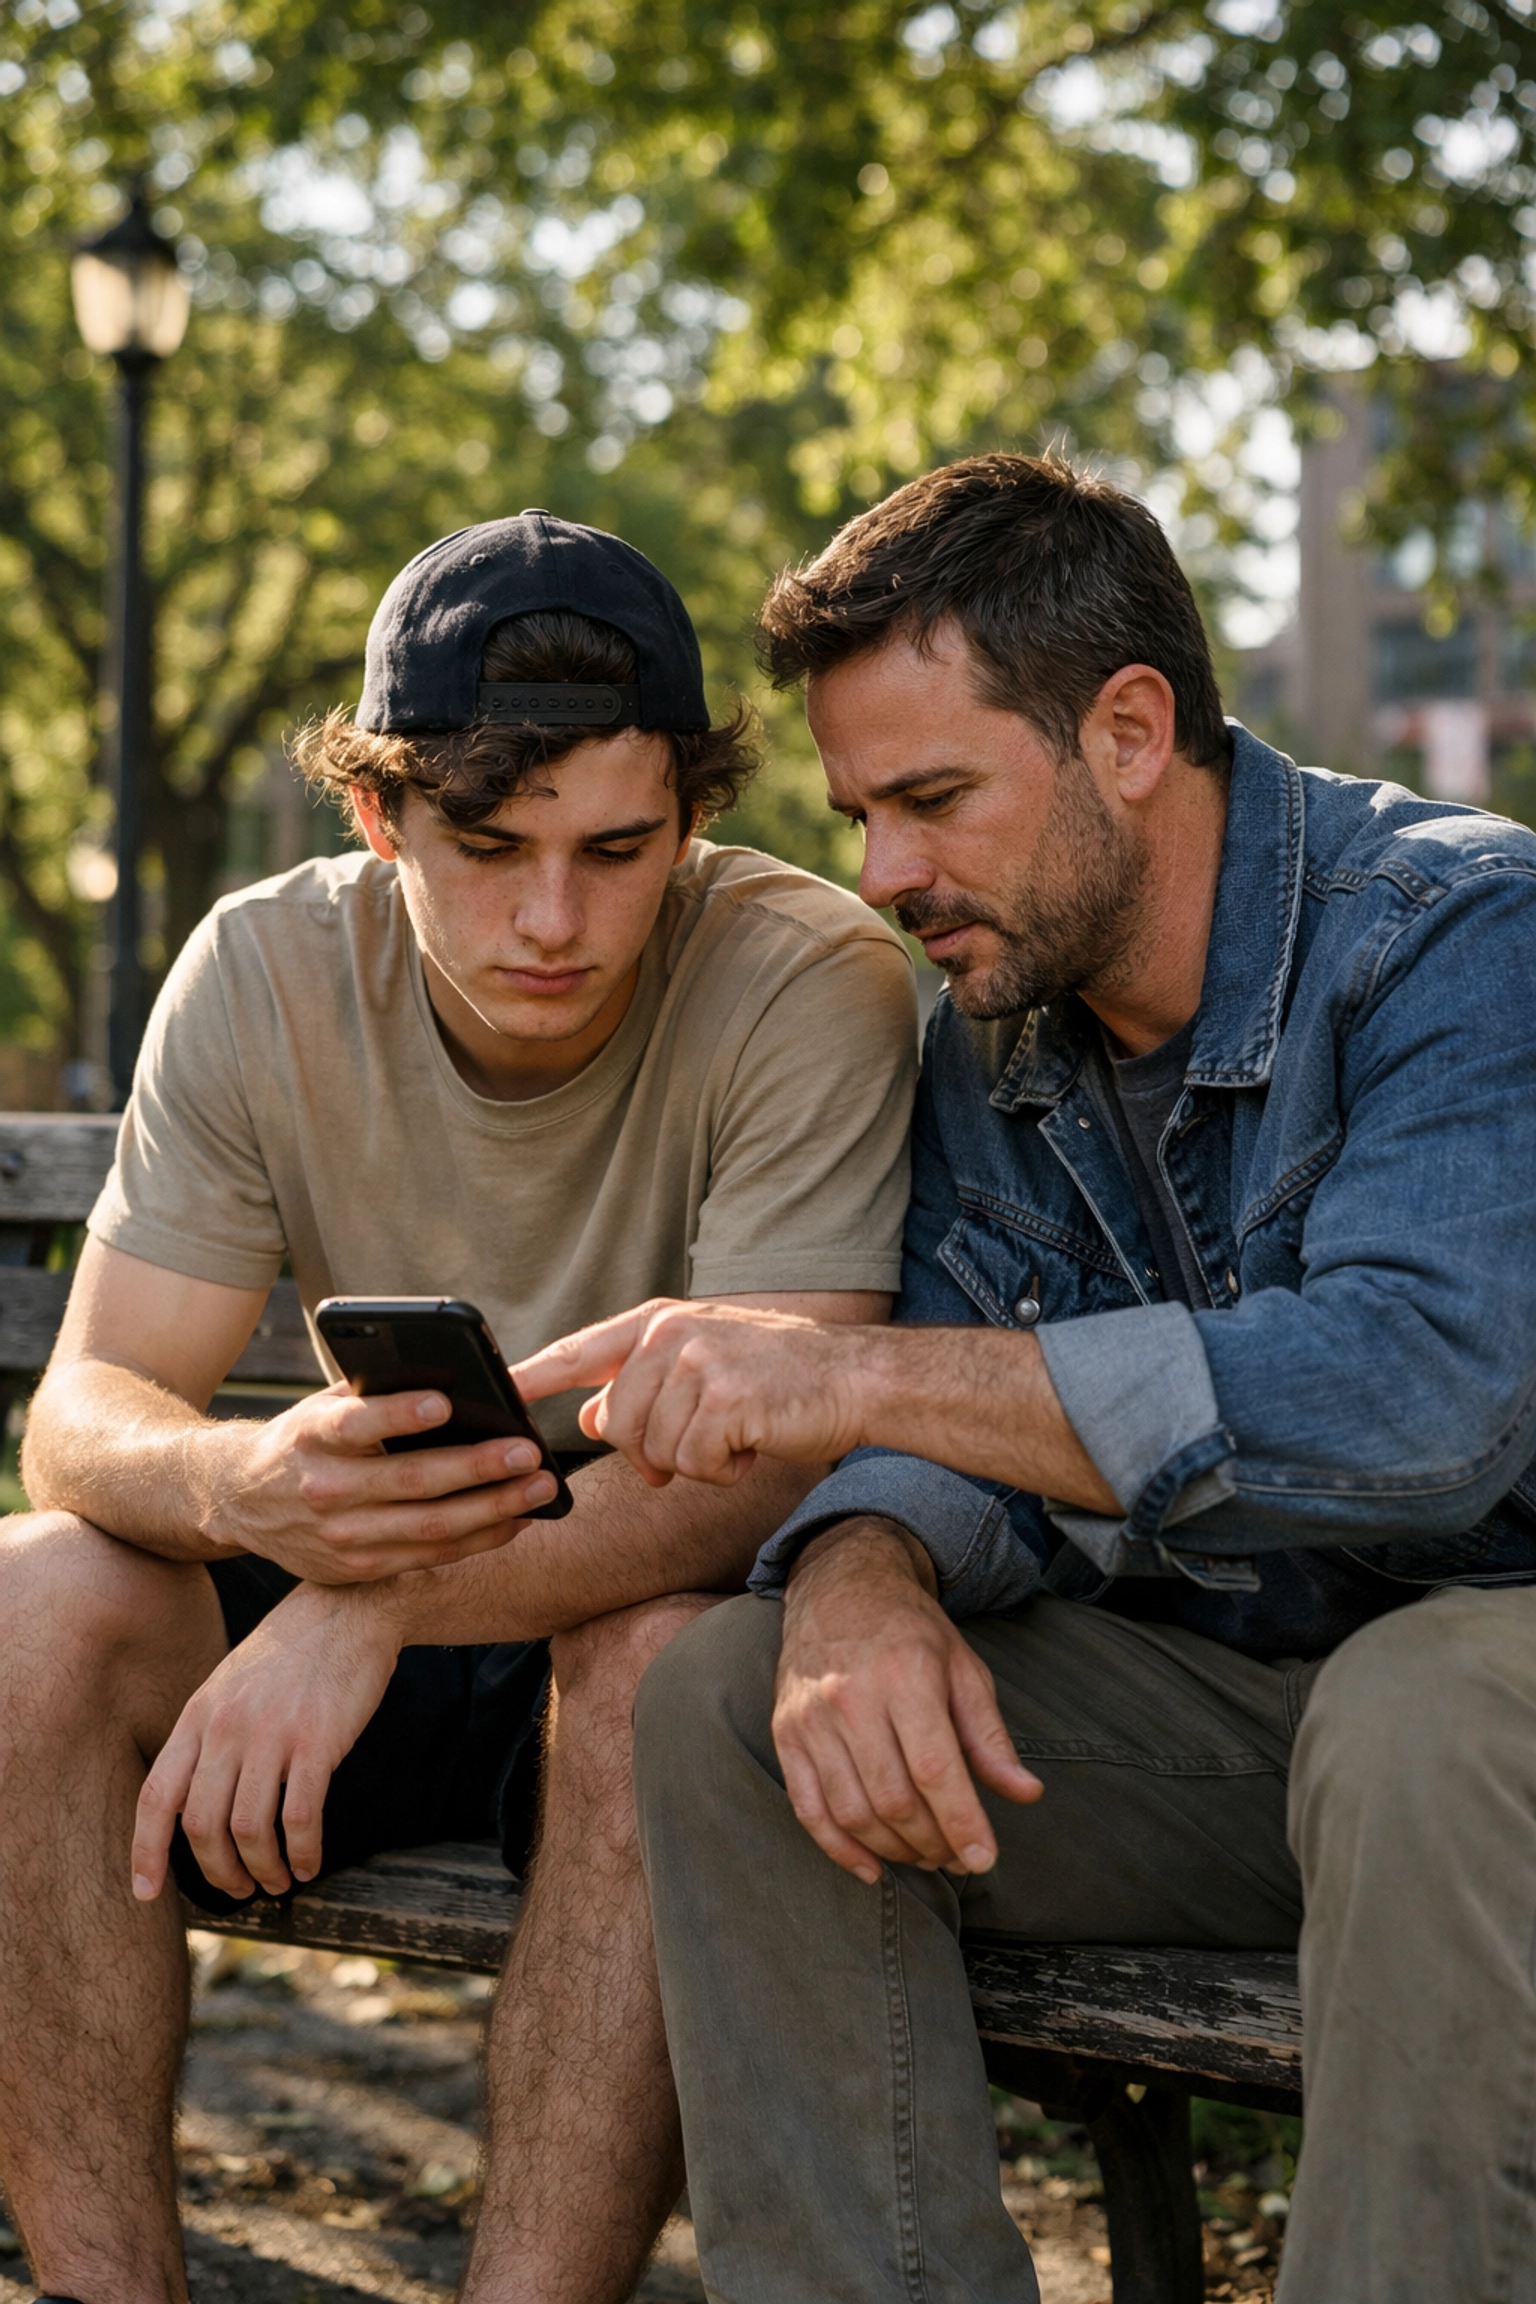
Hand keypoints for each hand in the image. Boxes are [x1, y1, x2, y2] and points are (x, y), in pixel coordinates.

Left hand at [133, 1579, 406, 1901]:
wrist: (349, 1607)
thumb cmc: (292, 1654)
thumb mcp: (230, 1686)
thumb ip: (208, 1738)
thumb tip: (195, 1807)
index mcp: (199, 1715)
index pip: (157, 1796)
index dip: (145, 1851)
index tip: (146, 1893)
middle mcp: (227, 1727)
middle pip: (203, 1825)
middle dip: (219, 1872)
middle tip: (239, 1889)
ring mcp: (271, 1733)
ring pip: (250, 1829)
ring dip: (263, 1870)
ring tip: (281, 1881)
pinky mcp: (317, 1740)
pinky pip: (300, 1818)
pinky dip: (303, 1852)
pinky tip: (309, 1862)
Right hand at [200, 1381, 558, 1582]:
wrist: (240, 1500)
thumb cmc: (302, 1439)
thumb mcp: (320, 1407)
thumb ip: (373, 1394)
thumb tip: (454, 1379)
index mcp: (311, 1436)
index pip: (355, 1425)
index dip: (399, 1415)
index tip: (445, 1403)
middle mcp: (323, 1489)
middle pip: (410, 1482)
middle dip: (477, 1468)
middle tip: (529, 1452)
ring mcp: (340, 1537)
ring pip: (429, 1528)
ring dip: (493, 1509)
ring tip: (540, 1487)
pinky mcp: (356, 1568)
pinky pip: (429, 1557)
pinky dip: (478, 1539)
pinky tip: (514, 1519)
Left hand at [513, 1298, 869, 1487]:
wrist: (856, 1377)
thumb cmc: (781, 1378)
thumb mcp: (704, 1368)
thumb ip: (642, 1388)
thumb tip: (592, 1419)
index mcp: (660, 1322)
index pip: (579, 1352)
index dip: (531, 1377)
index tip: (492, 1395)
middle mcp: (671, 1335)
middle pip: (618, 1427)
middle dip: (656, 1454)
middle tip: (706, 1443)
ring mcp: (697, 1363)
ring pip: (656, 1452)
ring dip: (698, 1461)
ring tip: (739, 1432)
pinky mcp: (724, 1399)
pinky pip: (694, 1464)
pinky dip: (724, 1470)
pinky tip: (755, 1443)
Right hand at [773, 1518, 1041, 1883]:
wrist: (838, 1587)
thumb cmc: (910, 1631)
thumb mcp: (963, 1668)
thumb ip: (990, 1736)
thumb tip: (1025, 1793)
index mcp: (906, 1676)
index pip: (935, 1769)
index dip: (962, 1822)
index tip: (984, 1858)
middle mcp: (852, 1698)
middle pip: (894, 1798)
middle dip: (934, 1842)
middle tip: (958, 1856)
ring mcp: (812, 1718)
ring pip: (853, 1811)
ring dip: (894, 1850)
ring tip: (925, 1856)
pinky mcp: (785, 1733)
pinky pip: (808, 1809)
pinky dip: (839, 1849)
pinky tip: (872, 1867)